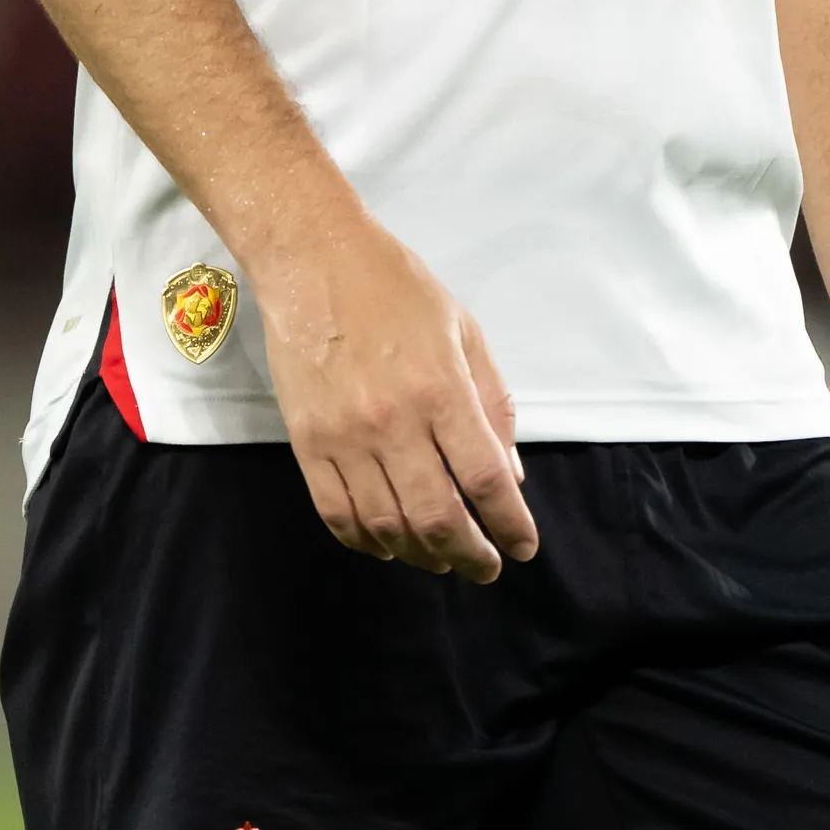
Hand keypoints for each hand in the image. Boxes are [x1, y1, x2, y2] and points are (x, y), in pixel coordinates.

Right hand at [253, 217, 539, 582]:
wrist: (313, 261)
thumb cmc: (397, 288)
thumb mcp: (465, 331)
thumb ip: (492, 402)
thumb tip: (507, 475)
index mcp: (442, 390)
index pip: (485, 479)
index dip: (509, 524)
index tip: (523, 547)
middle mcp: (394, 423)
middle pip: (438, 517)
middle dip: (469, 554)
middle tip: (485, 567)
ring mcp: (345, 438)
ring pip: (388, 525)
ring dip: (421, 555)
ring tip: (442, 559)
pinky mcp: (306, 444)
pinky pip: (337, 514)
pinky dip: (367, 541)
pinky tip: (388, 544)